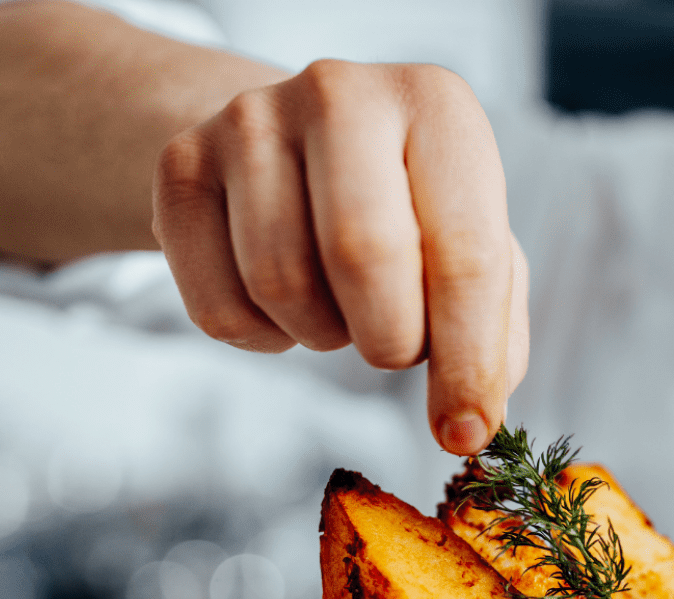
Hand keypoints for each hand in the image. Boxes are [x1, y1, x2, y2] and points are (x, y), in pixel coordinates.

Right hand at [153, 61, 527, 454]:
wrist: (291, 149)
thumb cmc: (403, 208)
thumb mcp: (470, 248)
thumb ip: (493, 332)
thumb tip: (472, 420)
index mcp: (437, 106)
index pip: (464, 252)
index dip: (468, 361)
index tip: (464, 431)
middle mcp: (341, 92)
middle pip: (363, 257)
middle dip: (389, 340)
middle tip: (395, 347)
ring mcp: (249, 121)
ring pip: (281, 283)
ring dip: (323, 334)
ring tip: (340, 305)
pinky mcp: (180, 166)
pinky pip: (217, 305)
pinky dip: (260, 338)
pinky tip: (283, 304)